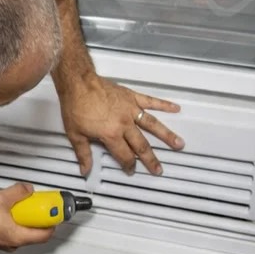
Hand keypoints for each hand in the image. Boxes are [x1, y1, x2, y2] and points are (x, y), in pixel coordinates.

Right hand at [0, 183, 56, 251]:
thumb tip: (27, 190)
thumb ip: (19, 192)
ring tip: (19, 204)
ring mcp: (4, 241)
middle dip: (38, 216)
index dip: (52, 221)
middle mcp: (13, 242)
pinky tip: (6, 208)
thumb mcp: (1, 198)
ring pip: (22, 230)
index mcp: (18, 236)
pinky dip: (13, 219)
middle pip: (35, 231)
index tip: (54, 212)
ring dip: (24, 217)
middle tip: (37, 204)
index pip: (45, 233)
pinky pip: (11, 229)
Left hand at [62, 76, 183, 176]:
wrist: (78, 83)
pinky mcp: (131, 97)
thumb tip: (85, 169)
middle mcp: (124, 124)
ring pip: (152, 125)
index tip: (131, 170)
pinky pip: (151, 101)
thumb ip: (83, 153)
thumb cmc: (75, 106)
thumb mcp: (75, 134)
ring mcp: (130, 109)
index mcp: (111, 135)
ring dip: (167, 135)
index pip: (124, 155)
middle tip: (159, 169)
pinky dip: (164, 105)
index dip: (128, 165)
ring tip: (179, 143)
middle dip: (150, 159)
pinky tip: (175, 108)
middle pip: (141, 145)